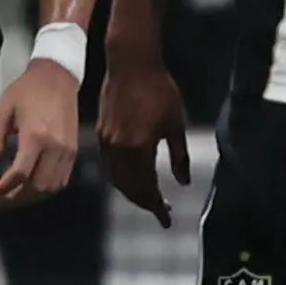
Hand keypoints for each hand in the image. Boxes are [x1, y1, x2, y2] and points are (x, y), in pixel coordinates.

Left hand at [0, 56, 81, 209]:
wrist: (58, 77)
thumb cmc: (27, 90)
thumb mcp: (4, 110)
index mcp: (36, 136)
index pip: (20, 174)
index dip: (4, 189)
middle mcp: (55, 147)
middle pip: (37, 186)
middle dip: (16, 197)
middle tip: (0, 198)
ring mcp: (68, 151)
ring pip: (51, 187)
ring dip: (32, 197)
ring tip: (14, 196)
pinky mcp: (74, 151)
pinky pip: (62, 179)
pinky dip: (46, 189)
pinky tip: (32, 186)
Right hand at [96, 45, 192, 227]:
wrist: (131, 64)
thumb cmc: (159, 90)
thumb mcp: (175, 124)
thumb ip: (179, 156)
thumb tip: (183, 183)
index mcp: (137, 148)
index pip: (146, 187)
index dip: (156, 206)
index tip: (167, 220)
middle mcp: (117, 150)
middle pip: (128, 187)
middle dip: (145, 202)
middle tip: (161, 211)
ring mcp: (106, 142)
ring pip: (117, 178)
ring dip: (132, 192)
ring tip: (150, 199)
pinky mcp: (101, 134)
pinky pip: (110, 166)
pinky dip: (122, 178)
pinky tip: (133, 178)